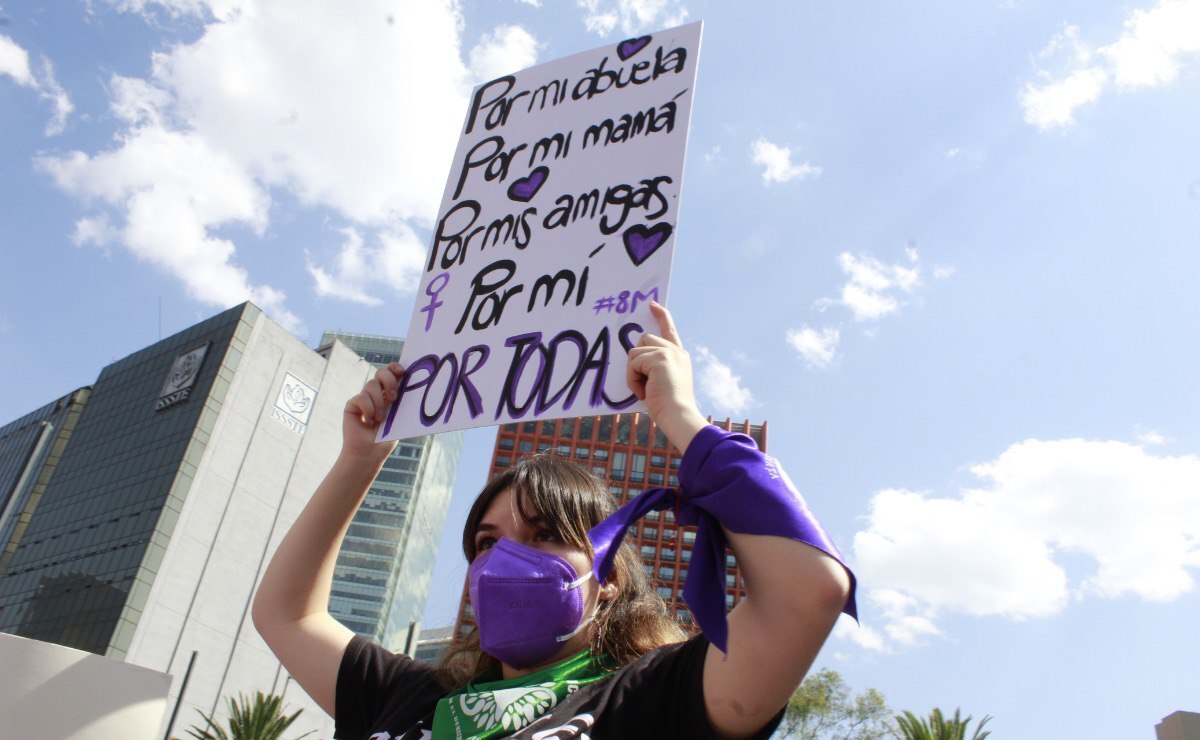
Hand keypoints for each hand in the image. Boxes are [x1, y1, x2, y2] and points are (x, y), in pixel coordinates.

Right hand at [343, 362, 402, 460]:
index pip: (391, 372)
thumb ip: (402, 403)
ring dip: (378, 403)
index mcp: (389, 393)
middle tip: (394, 398)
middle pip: (380, 372)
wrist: (369, 454)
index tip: (403, 372)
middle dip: (389, 381)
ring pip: (370, 385)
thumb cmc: (386, 438)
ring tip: (380, 419)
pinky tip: (368, 422)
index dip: (395, 367)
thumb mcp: (398, 419)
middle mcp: (376, 393)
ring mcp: (363, 398)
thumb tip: (415, 388)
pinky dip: (368, 410)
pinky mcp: (352, 405)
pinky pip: (361, 398)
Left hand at [626, 302, 708, 453]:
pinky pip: (633, 363)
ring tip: (645, 390)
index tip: (653, 305)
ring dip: (633, 373)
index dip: (662, 316)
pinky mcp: (659, 358)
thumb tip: (635, 357)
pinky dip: (632, 379)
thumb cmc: (668, 407)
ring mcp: (668, 352)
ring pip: (635, 352)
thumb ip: (654, 366)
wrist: (678, 416)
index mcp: (679, 356)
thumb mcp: (662, 382)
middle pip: (644, 339)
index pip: (669, 330)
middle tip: (643, 383)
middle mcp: (676, 351)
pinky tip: (643, 392)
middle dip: (637, 360)